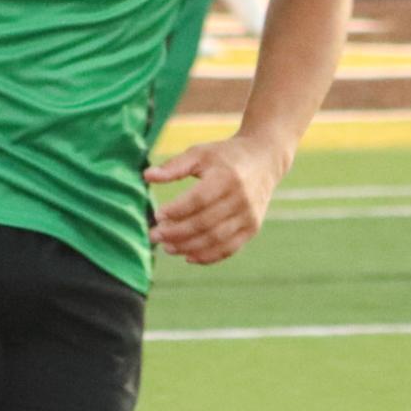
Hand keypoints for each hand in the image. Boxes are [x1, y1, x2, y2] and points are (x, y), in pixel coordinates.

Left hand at [145, 136, 285, 265]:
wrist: (264, 159)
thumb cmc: (225, 156)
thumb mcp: (200, 153)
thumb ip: (173, 166)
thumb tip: (146, 176)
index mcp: (227, 178)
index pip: (197, 200)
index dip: (176, 210)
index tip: (157, 214)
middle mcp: (241, 199)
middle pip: (204, 223)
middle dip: (176, 233)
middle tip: (154, 235)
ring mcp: (248, 216)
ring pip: (215, 239)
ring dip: (188, 247)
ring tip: (166, 247)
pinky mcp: (252, 228)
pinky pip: (229, 249)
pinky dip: (207, 257)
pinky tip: (187, 256)